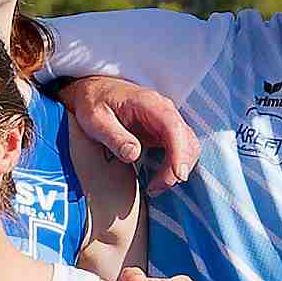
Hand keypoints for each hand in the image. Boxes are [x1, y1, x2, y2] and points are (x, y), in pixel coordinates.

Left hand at [62, 76, 197, 191]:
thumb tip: (133, 154)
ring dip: (177, 169)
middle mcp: (165, 111)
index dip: (179, 152)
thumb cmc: (94, 103)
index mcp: (149, 103)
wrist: (95, 92)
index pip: (173, 127)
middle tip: (155, 188)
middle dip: (177, 167)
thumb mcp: (96, 119)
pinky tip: (159, 180)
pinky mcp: (164, 133)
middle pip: (186, 140)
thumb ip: (114, 136)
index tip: (177, 175)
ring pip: (187, 146)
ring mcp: (167, 122)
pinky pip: (179, 150)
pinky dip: (174, 167)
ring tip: (155, 187)